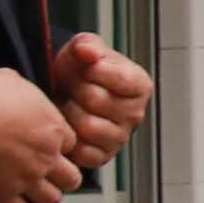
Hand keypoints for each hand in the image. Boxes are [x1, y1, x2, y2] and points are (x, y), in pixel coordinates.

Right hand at [0, 67, 86, 202]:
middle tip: (52, 173)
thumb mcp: (16, 82)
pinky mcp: (4, 195)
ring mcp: (27, 179)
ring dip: (46, 196)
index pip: (72, 145)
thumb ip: (29, 97)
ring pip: (53, 199)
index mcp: (54, 130)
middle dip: (63, 176)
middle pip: (72, 178)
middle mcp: (46, 158)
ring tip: (38, 193)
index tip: (53, 146)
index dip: (62, 146)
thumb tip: (25, 97)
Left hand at [51, 34, 153, 166]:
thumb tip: (88, 52)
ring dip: (69, 114)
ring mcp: (119, 137)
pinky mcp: (101, 157)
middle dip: (76, 90)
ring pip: (88, 127)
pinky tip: (68, 124)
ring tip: (68, 105)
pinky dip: (69, 138)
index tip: (86, 67)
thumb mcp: (83, 48)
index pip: (120, 78)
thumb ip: (87, 45)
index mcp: (139, 85)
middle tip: (71, 87)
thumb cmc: (79, 71)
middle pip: (97, 101)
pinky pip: (82, 151)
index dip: (94, 70)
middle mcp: (135, 114)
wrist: (64, 90)